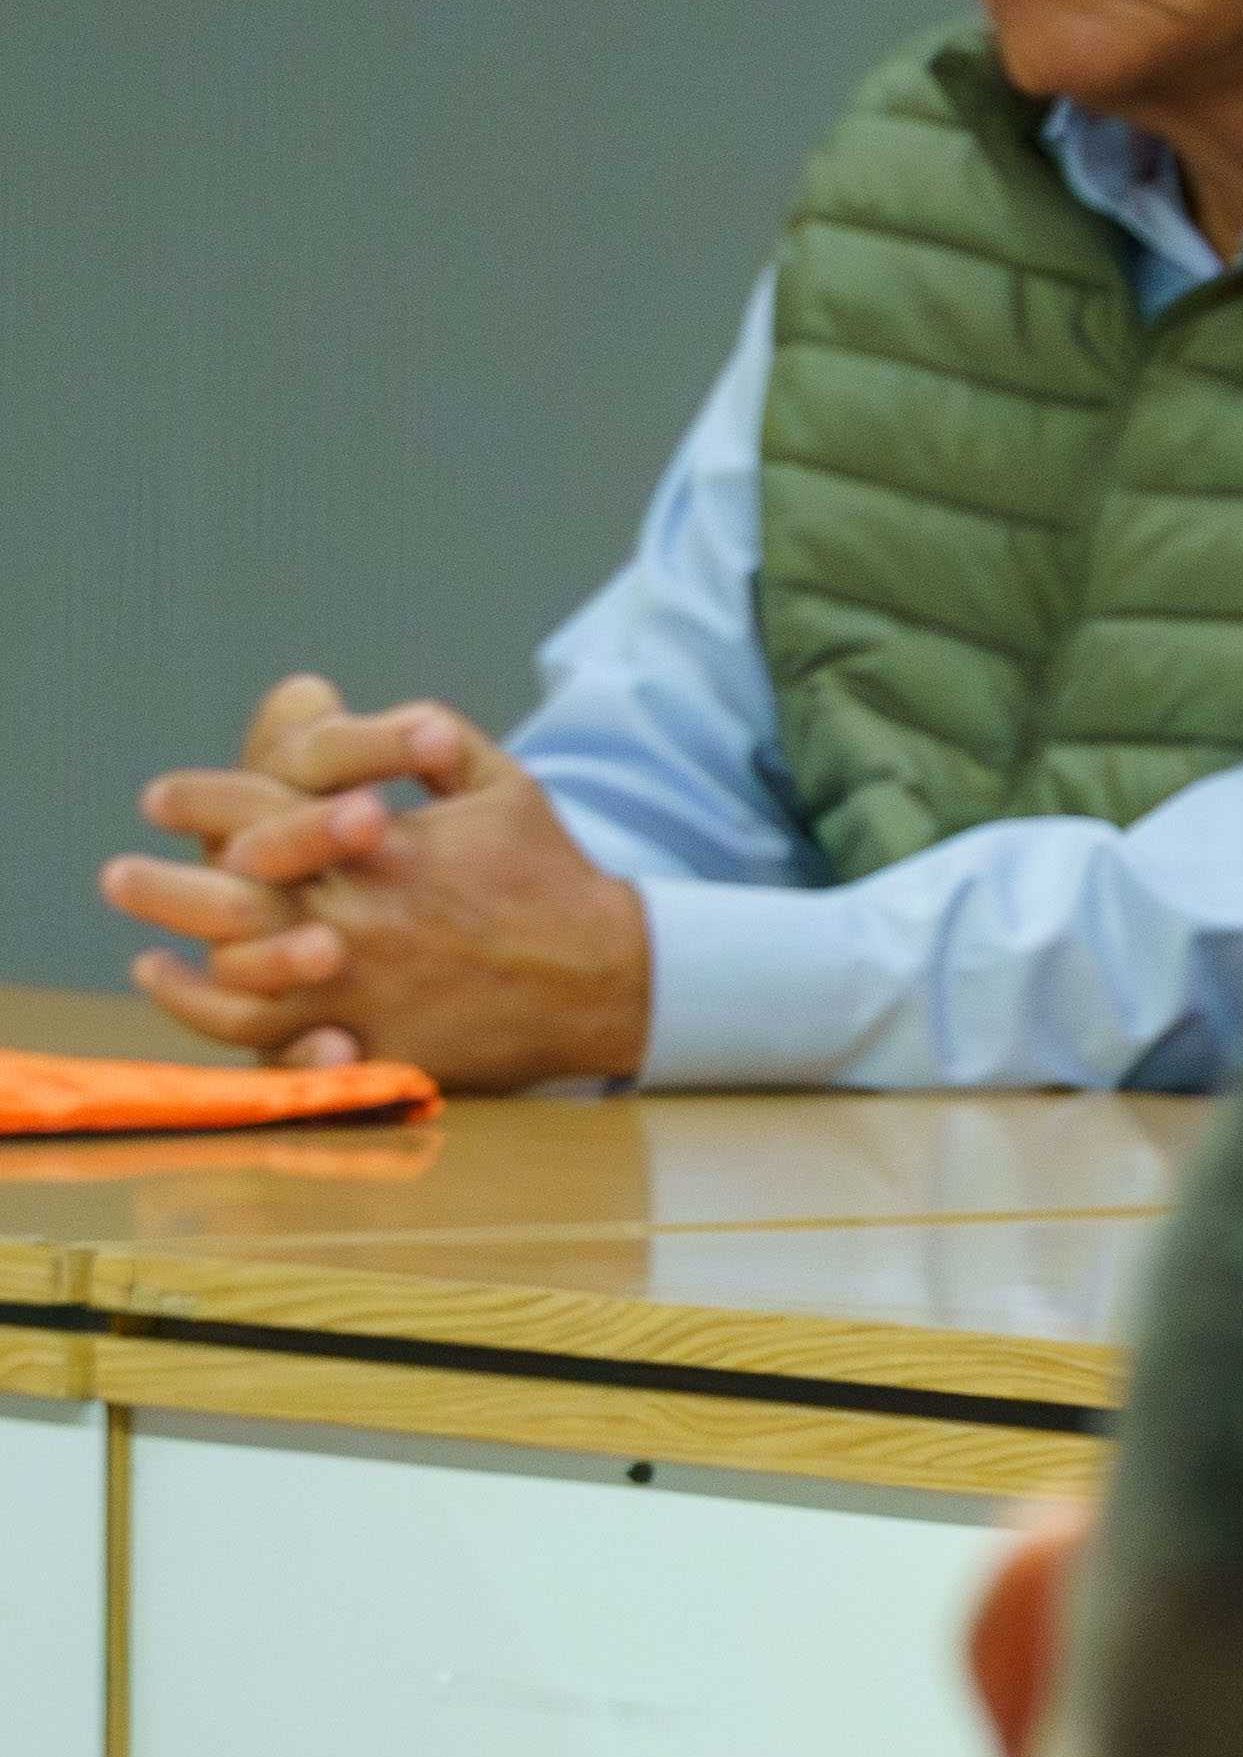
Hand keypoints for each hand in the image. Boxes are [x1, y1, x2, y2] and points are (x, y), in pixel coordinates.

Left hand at [105, 695, 647, 1089]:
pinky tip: (207, 1010)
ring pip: (235, 983)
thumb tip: (380, 710)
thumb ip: (433, 740)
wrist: (609, 978)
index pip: (254, 809)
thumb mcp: (504, 788)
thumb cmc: (552, 877)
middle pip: (222, 899)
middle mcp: (355, 917)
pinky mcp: (375, 1044)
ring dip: (181, 968)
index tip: (163, 799)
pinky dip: (226, 1028)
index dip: (197, 799)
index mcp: (376, 847)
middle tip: (120, 877)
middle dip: (159, 885)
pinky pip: (276, 1046)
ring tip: (152, 958)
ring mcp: (361, 987)